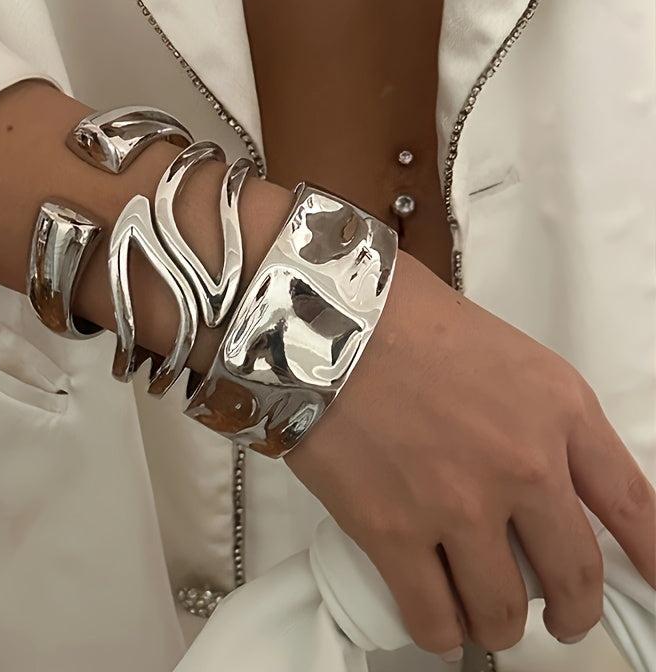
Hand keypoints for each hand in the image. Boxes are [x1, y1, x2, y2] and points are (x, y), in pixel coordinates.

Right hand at [285, 251, 655, 659]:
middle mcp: (523, 465)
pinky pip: (433, 616)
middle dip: (572, 611)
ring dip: (499, 625)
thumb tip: (544, 474)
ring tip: (484, 617)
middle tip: (559, 618)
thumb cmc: (405, 319)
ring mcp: (459, 505)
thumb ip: (536, 415)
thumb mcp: (501, 353)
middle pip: (574, 576)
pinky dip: (441, 631)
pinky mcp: (394, 532)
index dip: (652, 558)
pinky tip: (437, 623)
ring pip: (502, 609)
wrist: (325, 317)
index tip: (653, 584)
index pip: (633, 504)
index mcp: (557, 409)